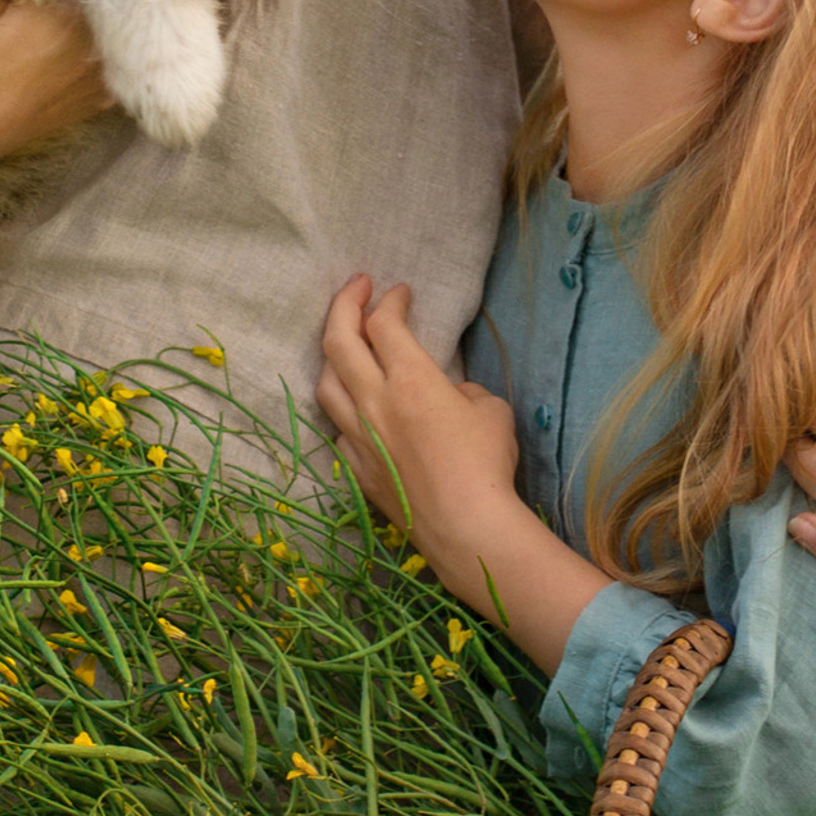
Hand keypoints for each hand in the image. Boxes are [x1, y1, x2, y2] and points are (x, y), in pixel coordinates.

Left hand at [316, 276, 519, 555]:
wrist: (466, 528)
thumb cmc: (486, 464)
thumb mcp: (490, 410)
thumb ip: (463, 392)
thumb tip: (450, 396)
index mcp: (411, 380)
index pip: (384, 324)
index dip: (390, 301)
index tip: (399, 293)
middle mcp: (375, 401)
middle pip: (339, 340)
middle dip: (344, 304)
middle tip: (357, 287)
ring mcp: (359, 436)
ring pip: (325, 383)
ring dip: (332, 354)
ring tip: (346, 343)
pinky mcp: (356, 467)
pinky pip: (337, 425)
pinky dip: (341, 404)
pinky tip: (352, 403)